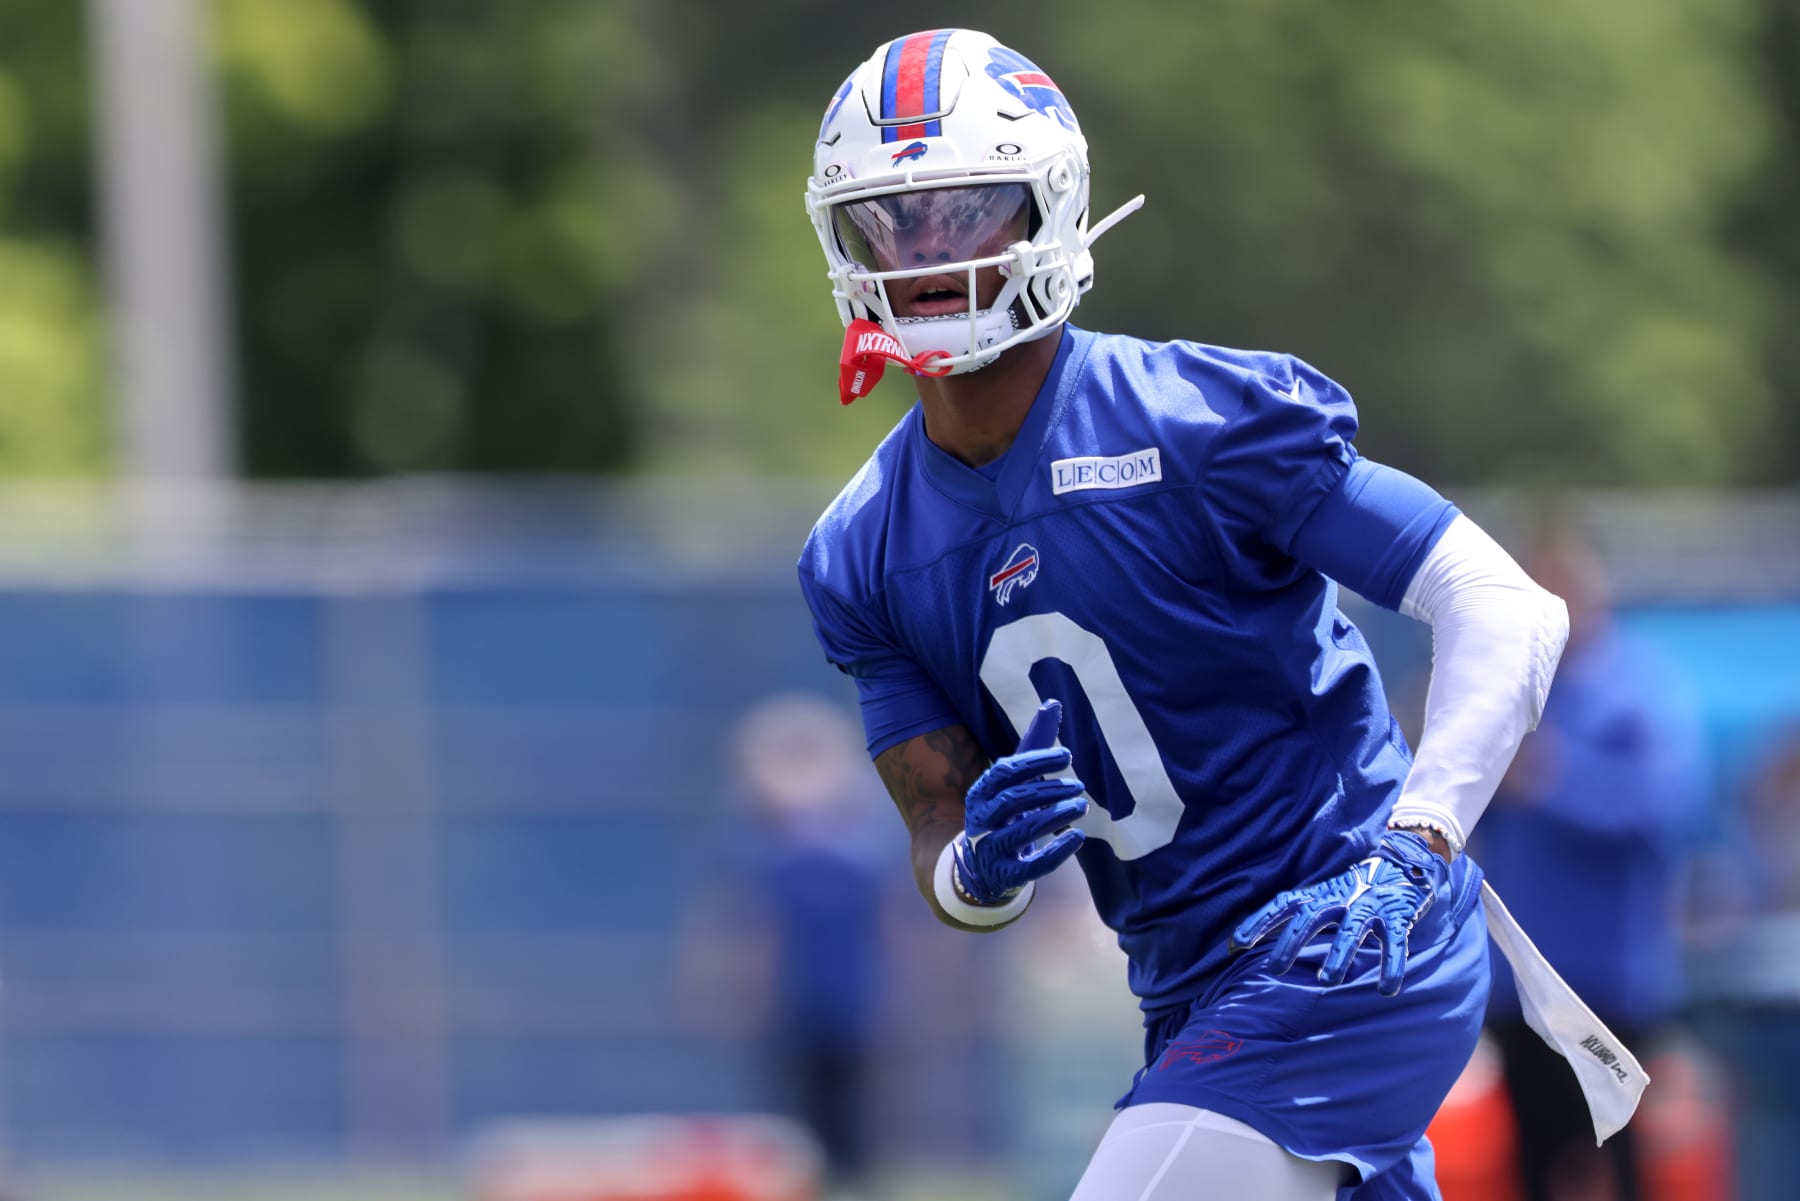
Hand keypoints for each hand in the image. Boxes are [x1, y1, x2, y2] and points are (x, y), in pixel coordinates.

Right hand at [952, 700, 1087, 904]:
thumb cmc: (1006, 814)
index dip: (1035, 762)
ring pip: (1021, 832)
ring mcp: (990, 849)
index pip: (1005, 771)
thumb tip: (1053, 703)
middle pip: (1013, 800)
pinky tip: (1077, 838)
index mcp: (981, 792)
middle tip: (1079, 786)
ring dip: (1054, 817)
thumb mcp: (1015, 781)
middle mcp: (980, 820)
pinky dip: (1056, 852)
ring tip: (1081, 806)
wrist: (982, 868)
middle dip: (1048, 791)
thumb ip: (1034, 744)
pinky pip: (1031, 866)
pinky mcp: (1006, 875)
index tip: (1067, 756)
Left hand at [1230, 830, 1449, 995]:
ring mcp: (1370, 906)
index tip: (1238, 943)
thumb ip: (1294, 914)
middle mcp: (1341, 897)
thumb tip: (1244, 941)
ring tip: (1325, 982)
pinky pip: (1395, 943)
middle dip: (1291, 941)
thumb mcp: (1323, 896)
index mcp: (1321, 893)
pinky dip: (1392, 966)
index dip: (1261, 921)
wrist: (1405, 867)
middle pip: (1311, 916)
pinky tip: (1386, 990)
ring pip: (1351, 931)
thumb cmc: (1354, 891)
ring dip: (1338, 956)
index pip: (1284, 904)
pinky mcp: (1398, 918)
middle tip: (1274, 968)